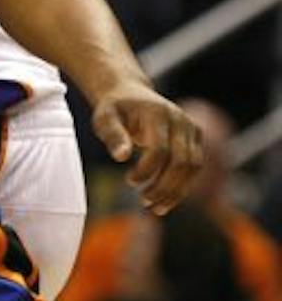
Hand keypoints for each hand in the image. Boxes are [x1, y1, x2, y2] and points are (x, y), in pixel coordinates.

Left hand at [91, 82, 202, 214]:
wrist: (129, 93)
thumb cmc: (114, 109)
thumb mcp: (104, 118)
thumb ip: (113, 135)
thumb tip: (121, 157)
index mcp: (157, 112)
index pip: (160, 149)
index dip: (147, 170)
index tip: (130, 181)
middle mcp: (179, 119)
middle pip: (181, 160)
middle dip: (165, 186)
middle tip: (145, 201)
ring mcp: (191, 127)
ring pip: (193, 166)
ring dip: (177, 191)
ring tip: (155, 206)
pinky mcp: (196, 136)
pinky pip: (195, 165)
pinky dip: (183, 184)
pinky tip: (165, 198)